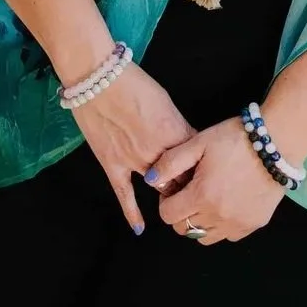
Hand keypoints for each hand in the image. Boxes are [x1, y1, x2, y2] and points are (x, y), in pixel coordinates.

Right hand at [70, 62, 194, 233]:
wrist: (98, 78)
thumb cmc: (134, 83)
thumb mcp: (166, 102)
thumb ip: (178, 126)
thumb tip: (185, 142)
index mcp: (176, 133)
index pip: (198, 161)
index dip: (204, 170)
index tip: (208, 175)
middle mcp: (159, 152)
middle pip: (182, 178)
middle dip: (190, 185)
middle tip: (195, 191)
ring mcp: (134, 161)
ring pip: (159, 188)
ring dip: (168, 194)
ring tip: (176, 202)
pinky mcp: (112, 165)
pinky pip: (125, 195)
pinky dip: (133, 213)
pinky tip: (140, 229)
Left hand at [147, 118, 286, 245]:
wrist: (277, 142)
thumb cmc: (235, 139)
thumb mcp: (198, 143)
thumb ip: (170, 163)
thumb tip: (150, 180)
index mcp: (201, 196)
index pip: (168, 216)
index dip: (167, 202)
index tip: (177, 189)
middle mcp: (218, 216)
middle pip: (185, 229)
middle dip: (181, 213)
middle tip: (191, 193)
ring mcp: (238, 223)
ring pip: (205, 238)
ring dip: (200, 223)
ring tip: (208, 201)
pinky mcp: (254, 223)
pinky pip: (229, 236)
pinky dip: (223, 226)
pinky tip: (227, 206)